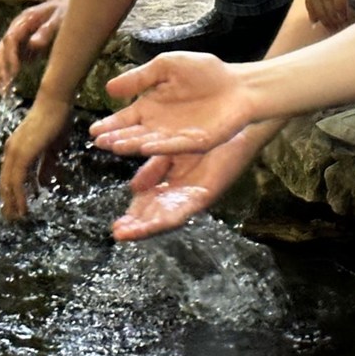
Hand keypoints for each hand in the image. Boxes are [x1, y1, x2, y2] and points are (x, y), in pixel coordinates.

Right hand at [0, 0, 63, 93]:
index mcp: (23, 22)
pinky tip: (8, 89)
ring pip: (0, 57)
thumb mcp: (58, 19)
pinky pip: (7, 61)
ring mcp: (14, 39)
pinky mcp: (18, 47)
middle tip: (5, 88)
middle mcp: (14, 30)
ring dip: (0, 73)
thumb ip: (46, 31)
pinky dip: (6, 74)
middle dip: (1, 69)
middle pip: (0, 50)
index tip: (15, 73)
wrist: (61, 6)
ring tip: (4, 92)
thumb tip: (34, 45)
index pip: (10, 40)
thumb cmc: (61, 12)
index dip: (11, 57)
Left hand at [0, 96, 73, 219]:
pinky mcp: (21, 155)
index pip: (10, 175)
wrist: (55, 103)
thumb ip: (47, 164)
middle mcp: (11, 151)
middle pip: (4, 182)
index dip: (11, 191)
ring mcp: (14, 153)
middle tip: (12, 217)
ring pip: (8, 184)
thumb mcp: (52, 148)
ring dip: (12, 202)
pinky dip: (19, 196)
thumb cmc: (56, 120)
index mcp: (16, 148)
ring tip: (17, 217)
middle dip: (8, 201)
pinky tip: (24, 207)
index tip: (16, 205)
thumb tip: (43, 182)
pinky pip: (16, 181)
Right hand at [87, 51, 254, 157]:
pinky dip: (160, 147)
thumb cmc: (205, 73)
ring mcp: (178, 136)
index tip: (94, 131)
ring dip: (133, 145)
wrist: (239, 84)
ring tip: (115, 146)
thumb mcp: (167, 66)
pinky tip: (145, 147)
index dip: (110, 125)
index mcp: (151, 107)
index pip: (125, 119)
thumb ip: (140, 77)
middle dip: (117, 138)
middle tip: (99, 142)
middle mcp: (160, 126)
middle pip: (134, 134)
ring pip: (150, 143)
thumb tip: (109, 88)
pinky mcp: (197, 142)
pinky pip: (176, 146)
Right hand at [112, 131, 260, 240]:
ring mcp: (198, 194)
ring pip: (170, 217)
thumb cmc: (209, 134)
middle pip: (158, 214)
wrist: (238, 122)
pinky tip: (152, 218)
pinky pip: (185, 205)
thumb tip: (133, 188)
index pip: (151, 204)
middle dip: (138, 226)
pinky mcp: (209, 191)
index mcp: (177, 183)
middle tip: (117, 234)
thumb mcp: (173, 151)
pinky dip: (168, 213)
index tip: (115, 226)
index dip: (134, 215)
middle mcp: (187, 194)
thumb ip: (155, 168)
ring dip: (149, 226)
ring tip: (128, 234)